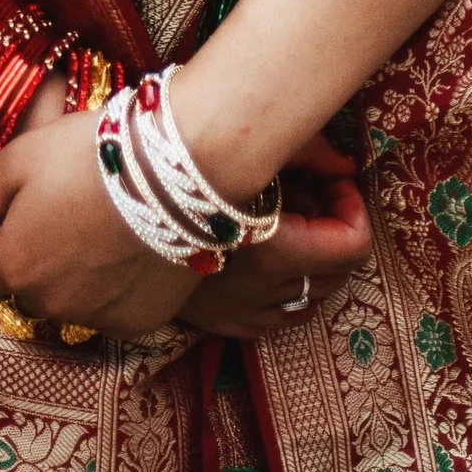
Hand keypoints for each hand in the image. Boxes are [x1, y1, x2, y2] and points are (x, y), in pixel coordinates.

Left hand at [0, 112, 195, 341]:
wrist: (172, 173)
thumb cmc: (86, 157)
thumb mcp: (14, 159)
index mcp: (14, 268)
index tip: (17, 213)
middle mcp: (50, 306)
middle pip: (26, 287)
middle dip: (35, 257)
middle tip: (66, 210)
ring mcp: (97, 319)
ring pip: (70, 301)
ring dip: (75, 275)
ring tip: (103, 227)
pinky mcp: (140, 322)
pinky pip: (112, 310)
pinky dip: (116, 288)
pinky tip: (131, 250)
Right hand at [179, 136, 373, 339]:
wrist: (119, 203)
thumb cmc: (187, 163)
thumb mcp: (252, 145)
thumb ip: (310, 151)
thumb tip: (347, 165)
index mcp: (274, 248)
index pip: (352, 246)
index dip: (352, 209)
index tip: (334, 181)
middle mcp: (265, 291)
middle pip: (337, 274)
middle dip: (334, 231)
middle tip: (312, 193)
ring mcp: (245, 315)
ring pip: (312, 299)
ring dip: (311, 263)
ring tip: (286, 222)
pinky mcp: (225, 326)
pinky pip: (279, 318)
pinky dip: (284, 289)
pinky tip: (264, 254)